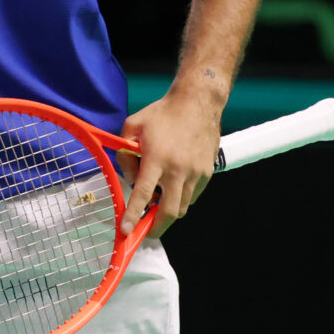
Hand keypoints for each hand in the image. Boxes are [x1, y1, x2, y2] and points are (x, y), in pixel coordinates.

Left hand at [116, 89, 222, 237]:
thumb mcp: (132, 126)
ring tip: (157, 206)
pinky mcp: (207, 173)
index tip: (126, 230)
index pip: (143, 193)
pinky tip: (173, 189)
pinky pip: (193, 196)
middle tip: (145, 230)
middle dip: (156, 227)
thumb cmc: (162, 114)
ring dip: (169, 212)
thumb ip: (125, 154)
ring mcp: (196, 173)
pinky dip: (181, 199)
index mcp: (157, 158)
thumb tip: (131, 179)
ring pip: (182, 206)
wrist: (197, 103)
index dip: (133, 214)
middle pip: (169, 211)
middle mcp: (178, 170)